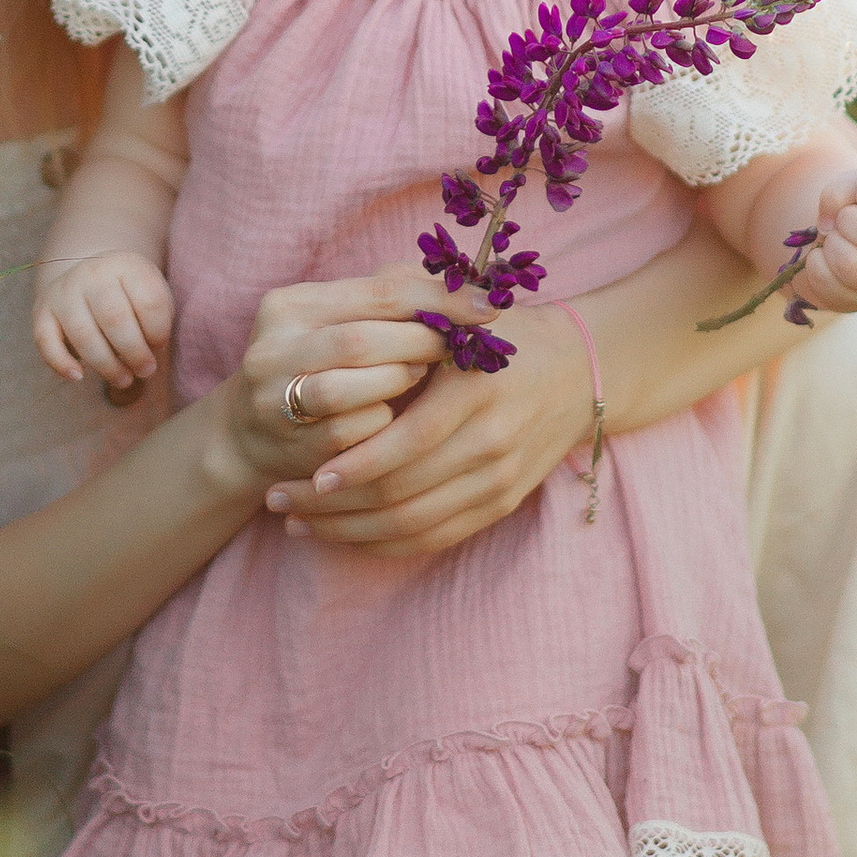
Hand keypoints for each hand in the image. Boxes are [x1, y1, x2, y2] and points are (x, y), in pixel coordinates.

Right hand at [34, 249, 173, 394]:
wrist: (89, 277)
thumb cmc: (128, 294)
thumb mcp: (150, 293)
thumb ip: (157, 318)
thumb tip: (149, 353)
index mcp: (126, 265)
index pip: (149, 301)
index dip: (159, 332)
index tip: (159, 347)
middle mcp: (92, 273)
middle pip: (115, 318)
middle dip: (134, 353)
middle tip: (146, 371)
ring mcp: (64, 292)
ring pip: (83, 335)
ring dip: (106, 365)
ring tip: (124, 380)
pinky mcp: (42, 311)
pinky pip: (46, 341)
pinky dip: (60, 363)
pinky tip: (78, 377)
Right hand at [214, 269, 443, 489]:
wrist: (248, 435)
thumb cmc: (317, 368)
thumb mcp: (335, 325)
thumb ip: (386, 306)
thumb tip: (466, 292)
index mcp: (290, 305)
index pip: (378, 293)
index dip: (438, 300)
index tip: (488, 307)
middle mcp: (273, 347)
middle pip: (363, 340)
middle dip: (421, 344)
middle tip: (458, 348)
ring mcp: (274, 398)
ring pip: (355, 388)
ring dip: (399, 383)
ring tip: (420, 378)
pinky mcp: (286, 443)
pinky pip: (351, 433)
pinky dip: (381, 425)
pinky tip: (393, 420)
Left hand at [273, 274, 595, 552]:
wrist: (576, 372)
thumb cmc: (500, 337)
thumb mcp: (456, 316)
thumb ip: (398, 314)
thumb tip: (332, 336)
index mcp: (475, 393)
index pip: (404, 444)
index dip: (351, 466)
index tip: (303, 473)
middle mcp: (492, 443)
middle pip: (401, 493)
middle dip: (332, 504)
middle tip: (281, 500)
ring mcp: (500, 480)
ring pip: (412, 525)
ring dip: (348, 530)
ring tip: (299, 521)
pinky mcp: (502, 504)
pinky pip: (435, 538)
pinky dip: (384, 543)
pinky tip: (344, 533)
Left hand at [782, 182, 856, 317]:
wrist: (847, 249)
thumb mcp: (855, 189)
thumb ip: (844, 189)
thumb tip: (827, 224)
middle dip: (845, 220)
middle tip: (844, 220)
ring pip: (848, 263)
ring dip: (830, 243)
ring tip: (835, 239)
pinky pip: (825, 280)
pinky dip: (815, 262)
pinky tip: (824, 257)